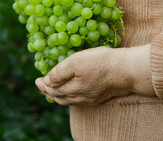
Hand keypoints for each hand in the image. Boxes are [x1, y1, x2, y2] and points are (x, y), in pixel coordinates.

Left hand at [35, 45, 155, 105]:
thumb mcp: (77, 61)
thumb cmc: (101, 62)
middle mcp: (80, 97)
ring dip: (58, 97)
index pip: (52, 89)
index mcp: (72, 88)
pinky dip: (70, 98)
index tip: (36, 80)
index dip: (42, 85)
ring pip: (69, 101)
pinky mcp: (99, 97)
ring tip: (52, 93)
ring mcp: (90, 98)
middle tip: (41, 86)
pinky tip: (72, 94)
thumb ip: (60, 72)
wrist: (126, 70)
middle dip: (48, 92)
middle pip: (59, 97)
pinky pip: (79, 102)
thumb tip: (46, 81)